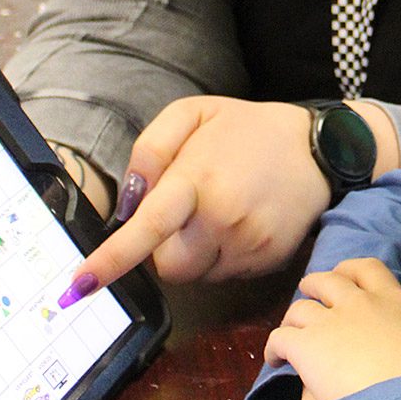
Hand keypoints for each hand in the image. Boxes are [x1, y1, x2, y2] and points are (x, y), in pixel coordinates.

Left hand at [66, 97, 344, 297]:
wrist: (321, 147)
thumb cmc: (249, 129)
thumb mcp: (193, 114)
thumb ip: (150, 149)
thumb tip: (127, 204)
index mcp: (199, 179)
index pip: (147, 228)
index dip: (111, 260)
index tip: (80, 285)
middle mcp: (224, 218)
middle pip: (167, 265)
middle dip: (164, 247)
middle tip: (186, 212)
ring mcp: (249, 244)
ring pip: (196, 274)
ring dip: (195, 252)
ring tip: (221, 211)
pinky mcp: (269, 260)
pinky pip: (226, 275)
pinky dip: (223, 255)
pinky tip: (243, 222)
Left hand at [264, 258, 400, 399]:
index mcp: (393, 301)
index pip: (369, 269)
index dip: (351, 270)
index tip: (343, 277)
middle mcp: (359, 304)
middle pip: (326, 281)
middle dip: (315, 287)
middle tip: (310, 298)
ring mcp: (330, 322)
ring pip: (299, 308)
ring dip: (293, 319)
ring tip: (290, 333)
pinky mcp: (306, 346)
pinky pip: (280, 338)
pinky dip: (275, 347)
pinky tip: (276, 360)